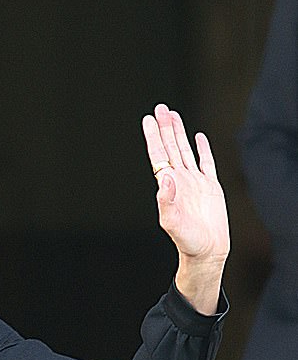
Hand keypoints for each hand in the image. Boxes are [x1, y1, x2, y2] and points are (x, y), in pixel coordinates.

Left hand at [143, 104, 228, 313]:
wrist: (207, 251)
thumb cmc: (187, 240)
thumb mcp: (172, 222)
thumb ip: (166, 200)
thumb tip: (164, 178)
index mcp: (168, 186)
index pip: (159, 155)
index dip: (153, 137)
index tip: (148, 120)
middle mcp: (180, 180)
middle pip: (170, 147)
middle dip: (165, 128)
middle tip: (160, 108)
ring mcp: (195, 182)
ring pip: (186, 150)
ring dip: (179, 133)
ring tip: (173, 115)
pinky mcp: (211, 187)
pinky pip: (207, 163)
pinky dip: (203, 149)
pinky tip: (199, 137)